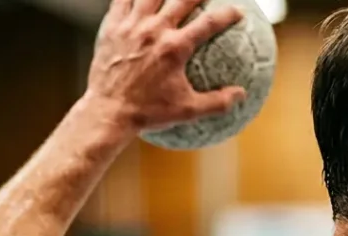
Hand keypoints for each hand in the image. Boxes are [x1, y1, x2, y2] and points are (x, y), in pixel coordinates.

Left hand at [85, 0, 247, 132]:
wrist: (107, 112)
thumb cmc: (147, 113)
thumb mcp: (186, 110)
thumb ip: (216, 102)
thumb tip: (240, 95)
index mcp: (175, 48)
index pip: (209, 22)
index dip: (227, 14)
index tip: (237, 12)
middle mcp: (155, 30)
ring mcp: (132, 26)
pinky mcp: (112, 28)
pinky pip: (122, 0)